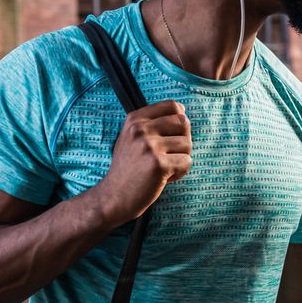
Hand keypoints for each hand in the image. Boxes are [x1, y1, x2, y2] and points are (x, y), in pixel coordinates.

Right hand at [94, 100, 191, 223]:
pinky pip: (187, 162)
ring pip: (187, 144)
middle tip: (170, 154)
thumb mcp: (130, 137)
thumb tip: (181, 111)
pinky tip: (165, 177)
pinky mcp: (159, 165)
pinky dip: (180, 172)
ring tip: (164, 167)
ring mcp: (150, 146)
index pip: (172, 106)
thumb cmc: (127, 168)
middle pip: (183, 122)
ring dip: (181, 158)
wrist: (114, 196)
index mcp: (135, 119)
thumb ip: (151, 123)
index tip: (172, 134)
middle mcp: (141, 129)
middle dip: (183, 140)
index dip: (179, 120)